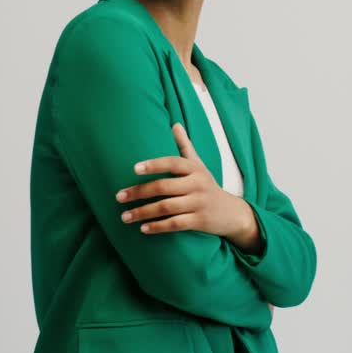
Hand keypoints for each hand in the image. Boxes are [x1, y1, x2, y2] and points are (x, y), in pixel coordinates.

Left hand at [115, 122, 250, 238]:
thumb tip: (174, 124)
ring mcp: (199, 203)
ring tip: (124, 217)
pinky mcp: (200, 221)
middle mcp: (197, 184)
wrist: (232, 213)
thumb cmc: (208, 186)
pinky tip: (143, 229)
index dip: (154, 165)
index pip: (173, 162)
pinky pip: (175, 224)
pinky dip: (158, 227)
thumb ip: (185, 146)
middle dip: (139, 192)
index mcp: (195, 169)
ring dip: (143, 212)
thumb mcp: (199, 165)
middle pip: (164, 187)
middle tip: (119, 197)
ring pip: (166, 207)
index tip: (134, 168)